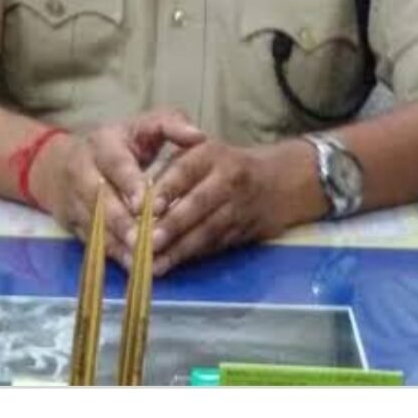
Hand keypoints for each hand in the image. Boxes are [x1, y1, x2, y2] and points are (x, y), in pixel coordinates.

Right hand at [30, 110, 204, 267]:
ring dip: (118, 243)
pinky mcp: (74, 223)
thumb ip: (172, 125)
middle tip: (143, 239)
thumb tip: (199, 137)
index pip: (115, 164)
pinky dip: (114, 255)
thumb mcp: (143, 126)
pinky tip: (134, 266)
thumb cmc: (119, 144)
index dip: (129, 184)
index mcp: (102, 144)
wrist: (59, 163)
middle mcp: (83, 170)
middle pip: (99, 198)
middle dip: (121, 221)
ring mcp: (75, 199)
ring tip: (142, 259)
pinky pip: (93, 241)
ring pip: (95, 223)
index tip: (145, 204)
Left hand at [150, 138, 317, 274]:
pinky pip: (217, 244)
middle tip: (148, 243)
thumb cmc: (224, 164)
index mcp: (211, 155)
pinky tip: (175, 266)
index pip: (186, 170)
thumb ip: (171, 169)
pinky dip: (195, 256)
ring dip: (181, 249)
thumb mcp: (200, 151)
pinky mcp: (245, 231)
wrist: (279, 180)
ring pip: (208, 230)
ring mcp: (239, 207)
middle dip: (173, 226)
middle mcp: (228, 179)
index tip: (148, 207)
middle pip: (198, 204)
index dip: (167, 189)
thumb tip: (138, 197)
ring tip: (157, 265)